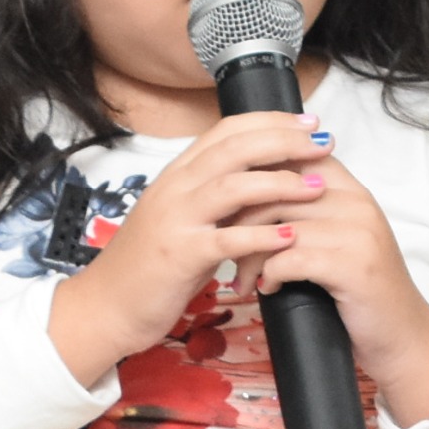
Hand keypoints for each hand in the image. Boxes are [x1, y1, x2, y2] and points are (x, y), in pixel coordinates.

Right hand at [46, 112, 342, 391]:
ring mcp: (176, 220)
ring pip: (233, 186)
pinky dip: (261, 237)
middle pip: (235, 148)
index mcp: (178, 175)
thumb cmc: (149, 267)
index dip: (271, 122)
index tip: (309, 122)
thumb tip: (258, 181)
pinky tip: (290, 237)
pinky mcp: (180, 256)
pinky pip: (226, 240)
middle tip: (323, 142)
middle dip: (284, 140)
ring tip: (318, 185)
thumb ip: (214, 199)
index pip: (227, 131)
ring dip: (280, 182)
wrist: (106, 307)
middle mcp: (175, 189)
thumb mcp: (181, 220)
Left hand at [215, 150, 428, 426]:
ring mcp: (359, 232)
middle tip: (225, 253)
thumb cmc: (360, 292)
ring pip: (278, 226)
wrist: (402, 338)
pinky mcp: (353, 266)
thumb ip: (304, 212)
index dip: (250, 177)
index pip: (291, 155)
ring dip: (249, 255)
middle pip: (276, 190)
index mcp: (350, 189)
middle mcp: (357, 202)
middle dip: (239, 222)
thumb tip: (243, 197)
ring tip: (243, 279)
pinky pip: (291, 258)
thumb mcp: (335, 240)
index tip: (226, 207)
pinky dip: (269, 276)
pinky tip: (268, 289)